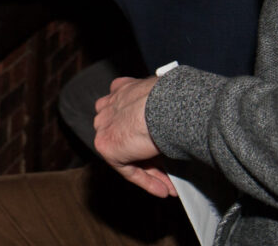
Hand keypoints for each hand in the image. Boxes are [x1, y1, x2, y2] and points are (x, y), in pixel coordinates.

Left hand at [93, 76, 175, 197]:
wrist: (163, 106)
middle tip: (168, 170)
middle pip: (127, 137)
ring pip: (128, 155)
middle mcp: (109, 106)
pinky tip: (162, 189)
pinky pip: (127, 169)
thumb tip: (172, 122)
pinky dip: (146, 180)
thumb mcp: (162, 100)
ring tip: (169, 186)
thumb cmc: (170, 99)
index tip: (164, 147)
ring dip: (150, 171)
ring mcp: (105, 125)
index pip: (130, 116)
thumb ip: (157, 110)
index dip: (147, 136)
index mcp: (121, 88)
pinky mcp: (106, 145)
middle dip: (147, 156)